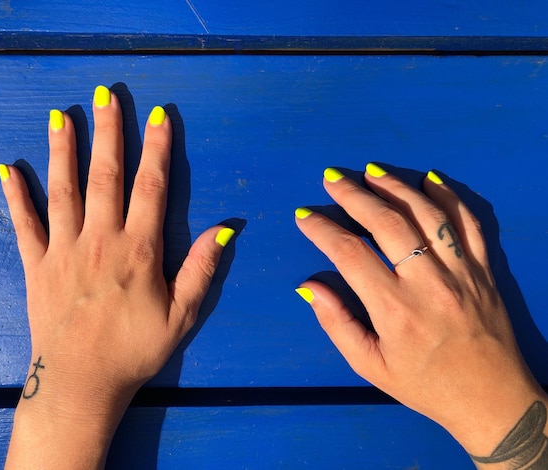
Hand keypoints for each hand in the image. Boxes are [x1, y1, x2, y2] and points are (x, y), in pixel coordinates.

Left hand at [1, 86, 233, 468]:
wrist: (81, 382)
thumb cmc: (136, 350)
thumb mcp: (182, 315)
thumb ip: (201, 269)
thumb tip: (226, 229)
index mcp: (139, 249)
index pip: (151, 187)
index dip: (156, 149)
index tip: (157, 115)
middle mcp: (100, 239)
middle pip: (105, 175)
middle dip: (108, 132)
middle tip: (105, 95)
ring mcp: (63, 249)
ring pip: (63, 189)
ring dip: (63, 150)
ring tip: (61, 116)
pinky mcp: (36, 265)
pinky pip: (25, 224)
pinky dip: (15, 196)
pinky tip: (7, 169)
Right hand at [295, 164, 547, 461]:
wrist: (492, 400)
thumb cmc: (425, 385)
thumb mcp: (370, 366)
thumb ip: (336, 324)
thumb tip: (308, 286)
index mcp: (395, 309)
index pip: (350, 253)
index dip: (322, 229)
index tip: (304, 216)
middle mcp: (428, 283)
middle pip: (387, 223)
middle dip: (354, 195)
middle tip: (332, 178)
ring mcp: (461, 272)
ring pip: (427, 214)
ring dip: (396, 187)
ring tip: (371, 171)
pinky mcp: (484, 270)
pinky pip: (468, 223)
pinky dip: (449, 197)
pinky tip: (428, 180)